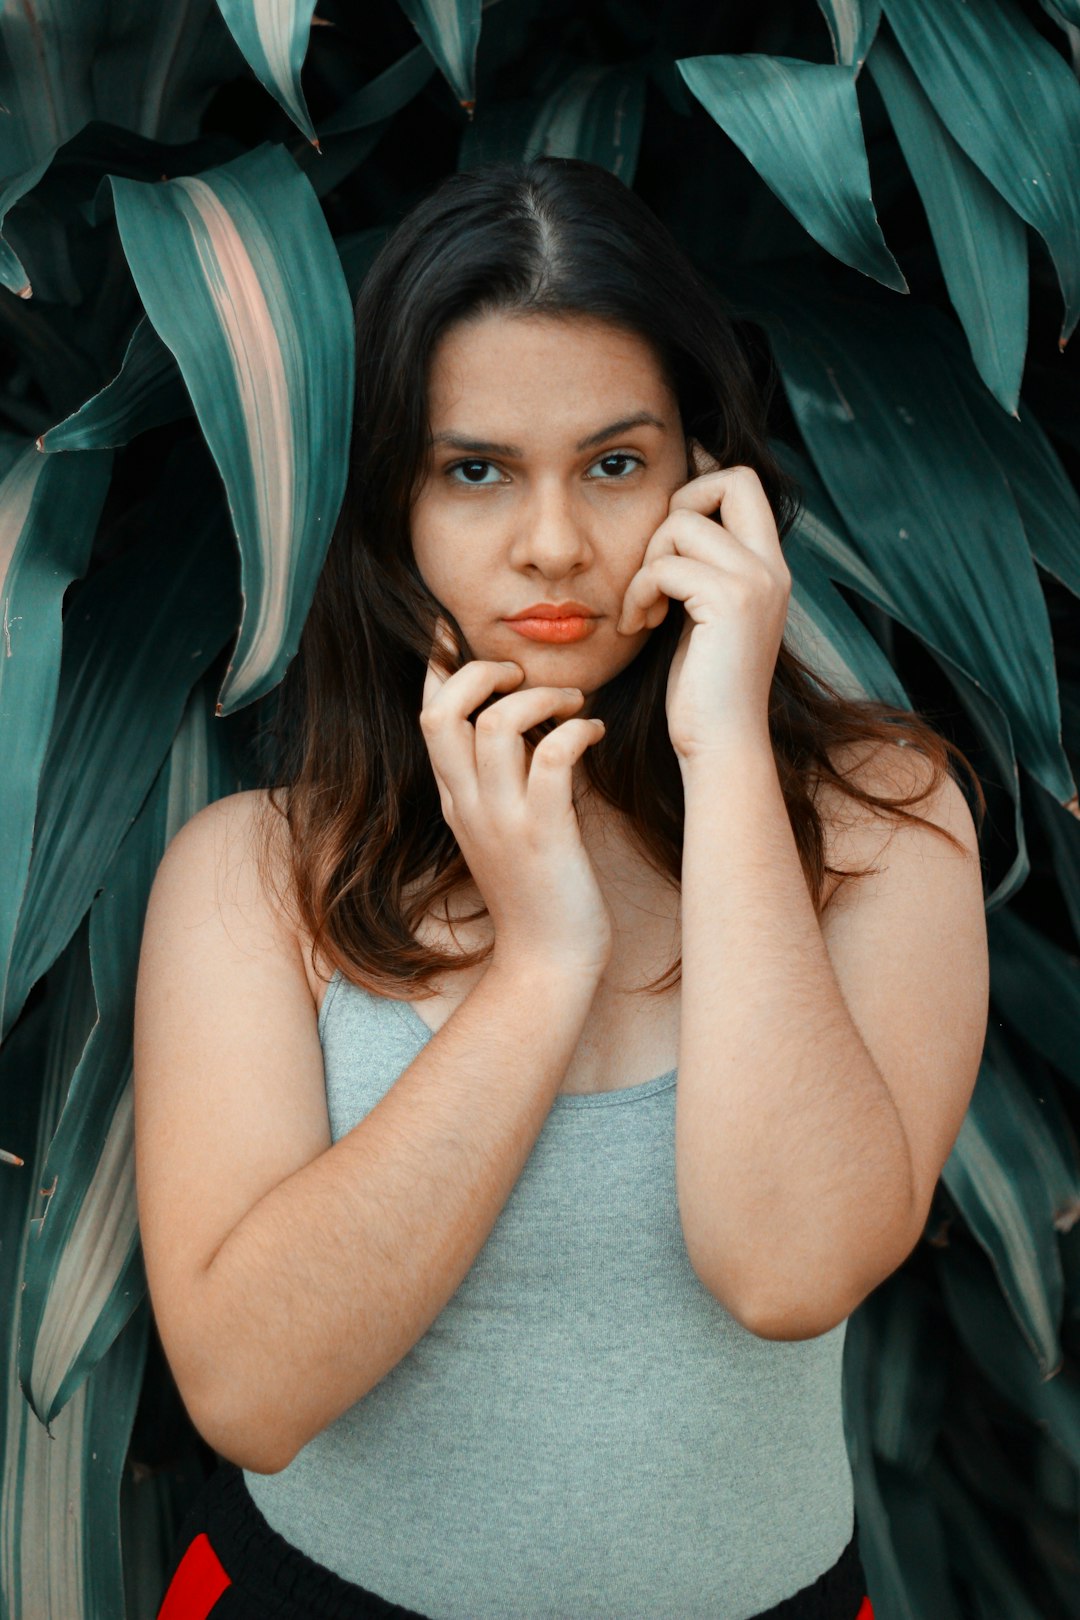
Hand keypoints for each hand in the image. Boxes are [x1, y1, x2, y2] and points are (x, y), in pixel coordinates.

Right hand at [421, 619, 613, 974]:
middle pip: (443, 711)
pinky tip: (595, 734)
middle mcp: (467, 803)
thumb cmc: (537, 889)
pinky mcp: (544, 836)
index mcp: (454, 797)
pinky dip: (577, 732)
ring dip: (542, 697)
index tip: (479, 649)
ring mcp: (502, 820)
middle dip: (482, 672)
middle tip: (524, 675)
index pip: (428, 714)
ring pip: (498, 725)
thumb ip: (499, 776)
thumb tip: (522, 719)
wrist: (548, 960)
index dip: (445, 668)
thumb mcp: (500, 826)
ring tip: (574, 704)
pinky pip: (552, 760)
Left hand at [616, 443, 790, 763]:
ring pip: (682, 523)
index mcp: (770, 567)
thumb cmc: (703, 690)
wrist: (720, 745)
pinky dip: (638, 592)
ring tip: (642, 607)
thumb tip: (674, 520)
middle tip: (656, 560)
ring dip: (644, 563)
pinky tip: (637, 625)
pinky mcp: (730, 602)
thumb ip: (700, 569)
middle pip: (730, 479)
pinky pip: (664, 566)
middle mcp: (772, 567)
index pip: (744, 483)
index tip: (665, 525)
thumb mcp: (704, 616)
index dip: (699, 485)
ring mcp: (756, 582)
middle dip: (677, 506)